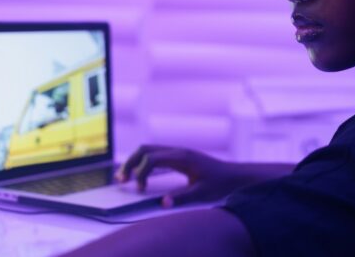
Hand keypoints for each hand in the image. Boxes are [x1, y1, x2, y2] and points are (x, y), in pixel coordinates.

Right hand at [115, 145, 241, 208]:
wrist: (233, 175)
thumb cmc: (219, 183)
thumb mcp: (202, 193)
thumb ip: (182, 197)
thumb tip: (162, 203)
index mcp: (181, 157)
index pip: (152, 158)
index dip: (141, 172)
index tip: (140, 189)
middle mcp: (177, 151)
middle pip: (145, 149)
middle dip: (130, 163)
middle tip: (121, 180)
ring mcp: (177, 152)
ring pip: (148, 149)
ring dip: (134, 161)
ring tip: (125, 178)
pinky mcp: (178, 156)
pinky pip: (155, 154)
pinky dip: (143, 162)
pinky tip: (140, 175)